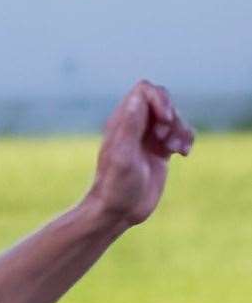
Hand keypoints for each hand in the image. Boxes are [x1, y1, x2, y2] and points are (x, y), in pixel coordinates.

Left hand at [86, 80, 194, 227]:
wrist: (117, 212)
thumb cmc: (116, 185)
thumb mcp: (122, 155)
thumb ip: (129, 126)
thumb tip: (138, 97)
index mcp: (121, 122)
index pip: (145, 91)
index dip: (160, 100)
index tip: (164, 120)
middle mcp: (133, 126)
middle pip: (163, 101)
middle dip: (173, 116)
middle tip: (166, 138)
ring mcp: (147, 138)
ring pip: (174, 118)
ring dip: (182, 129)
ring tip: (177, 150)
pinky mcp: (159, 151)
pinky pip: (179, 134)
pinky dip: (186, 140)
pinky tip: (183, 154)